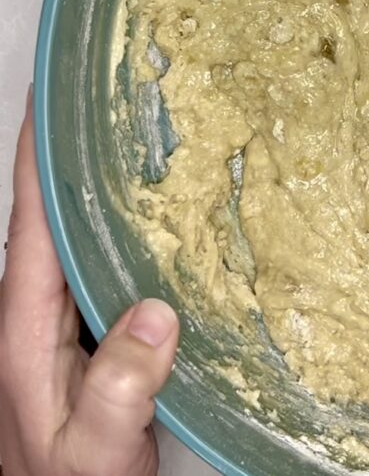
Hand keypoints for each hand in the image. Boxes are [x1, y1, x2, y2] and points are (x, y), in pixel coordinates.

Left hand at [0, 91, 179, 475]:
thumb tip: (156, 314)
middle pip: (55, 219)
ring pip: (86, 239)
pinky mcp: (101, 334)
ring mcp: (70, 323)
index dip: (37, 163)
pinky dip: (134, 231)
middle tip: (113, 105)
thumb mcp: (92, 449)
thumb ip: (118, 389)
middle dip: (73, 159)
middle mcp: (43, 315)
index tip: (51, 106)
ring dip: (105, 191)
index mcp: (23, 328)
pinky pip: (116, 266)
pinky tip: (167, 217)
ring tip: (143, 143)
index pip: (29, 226)